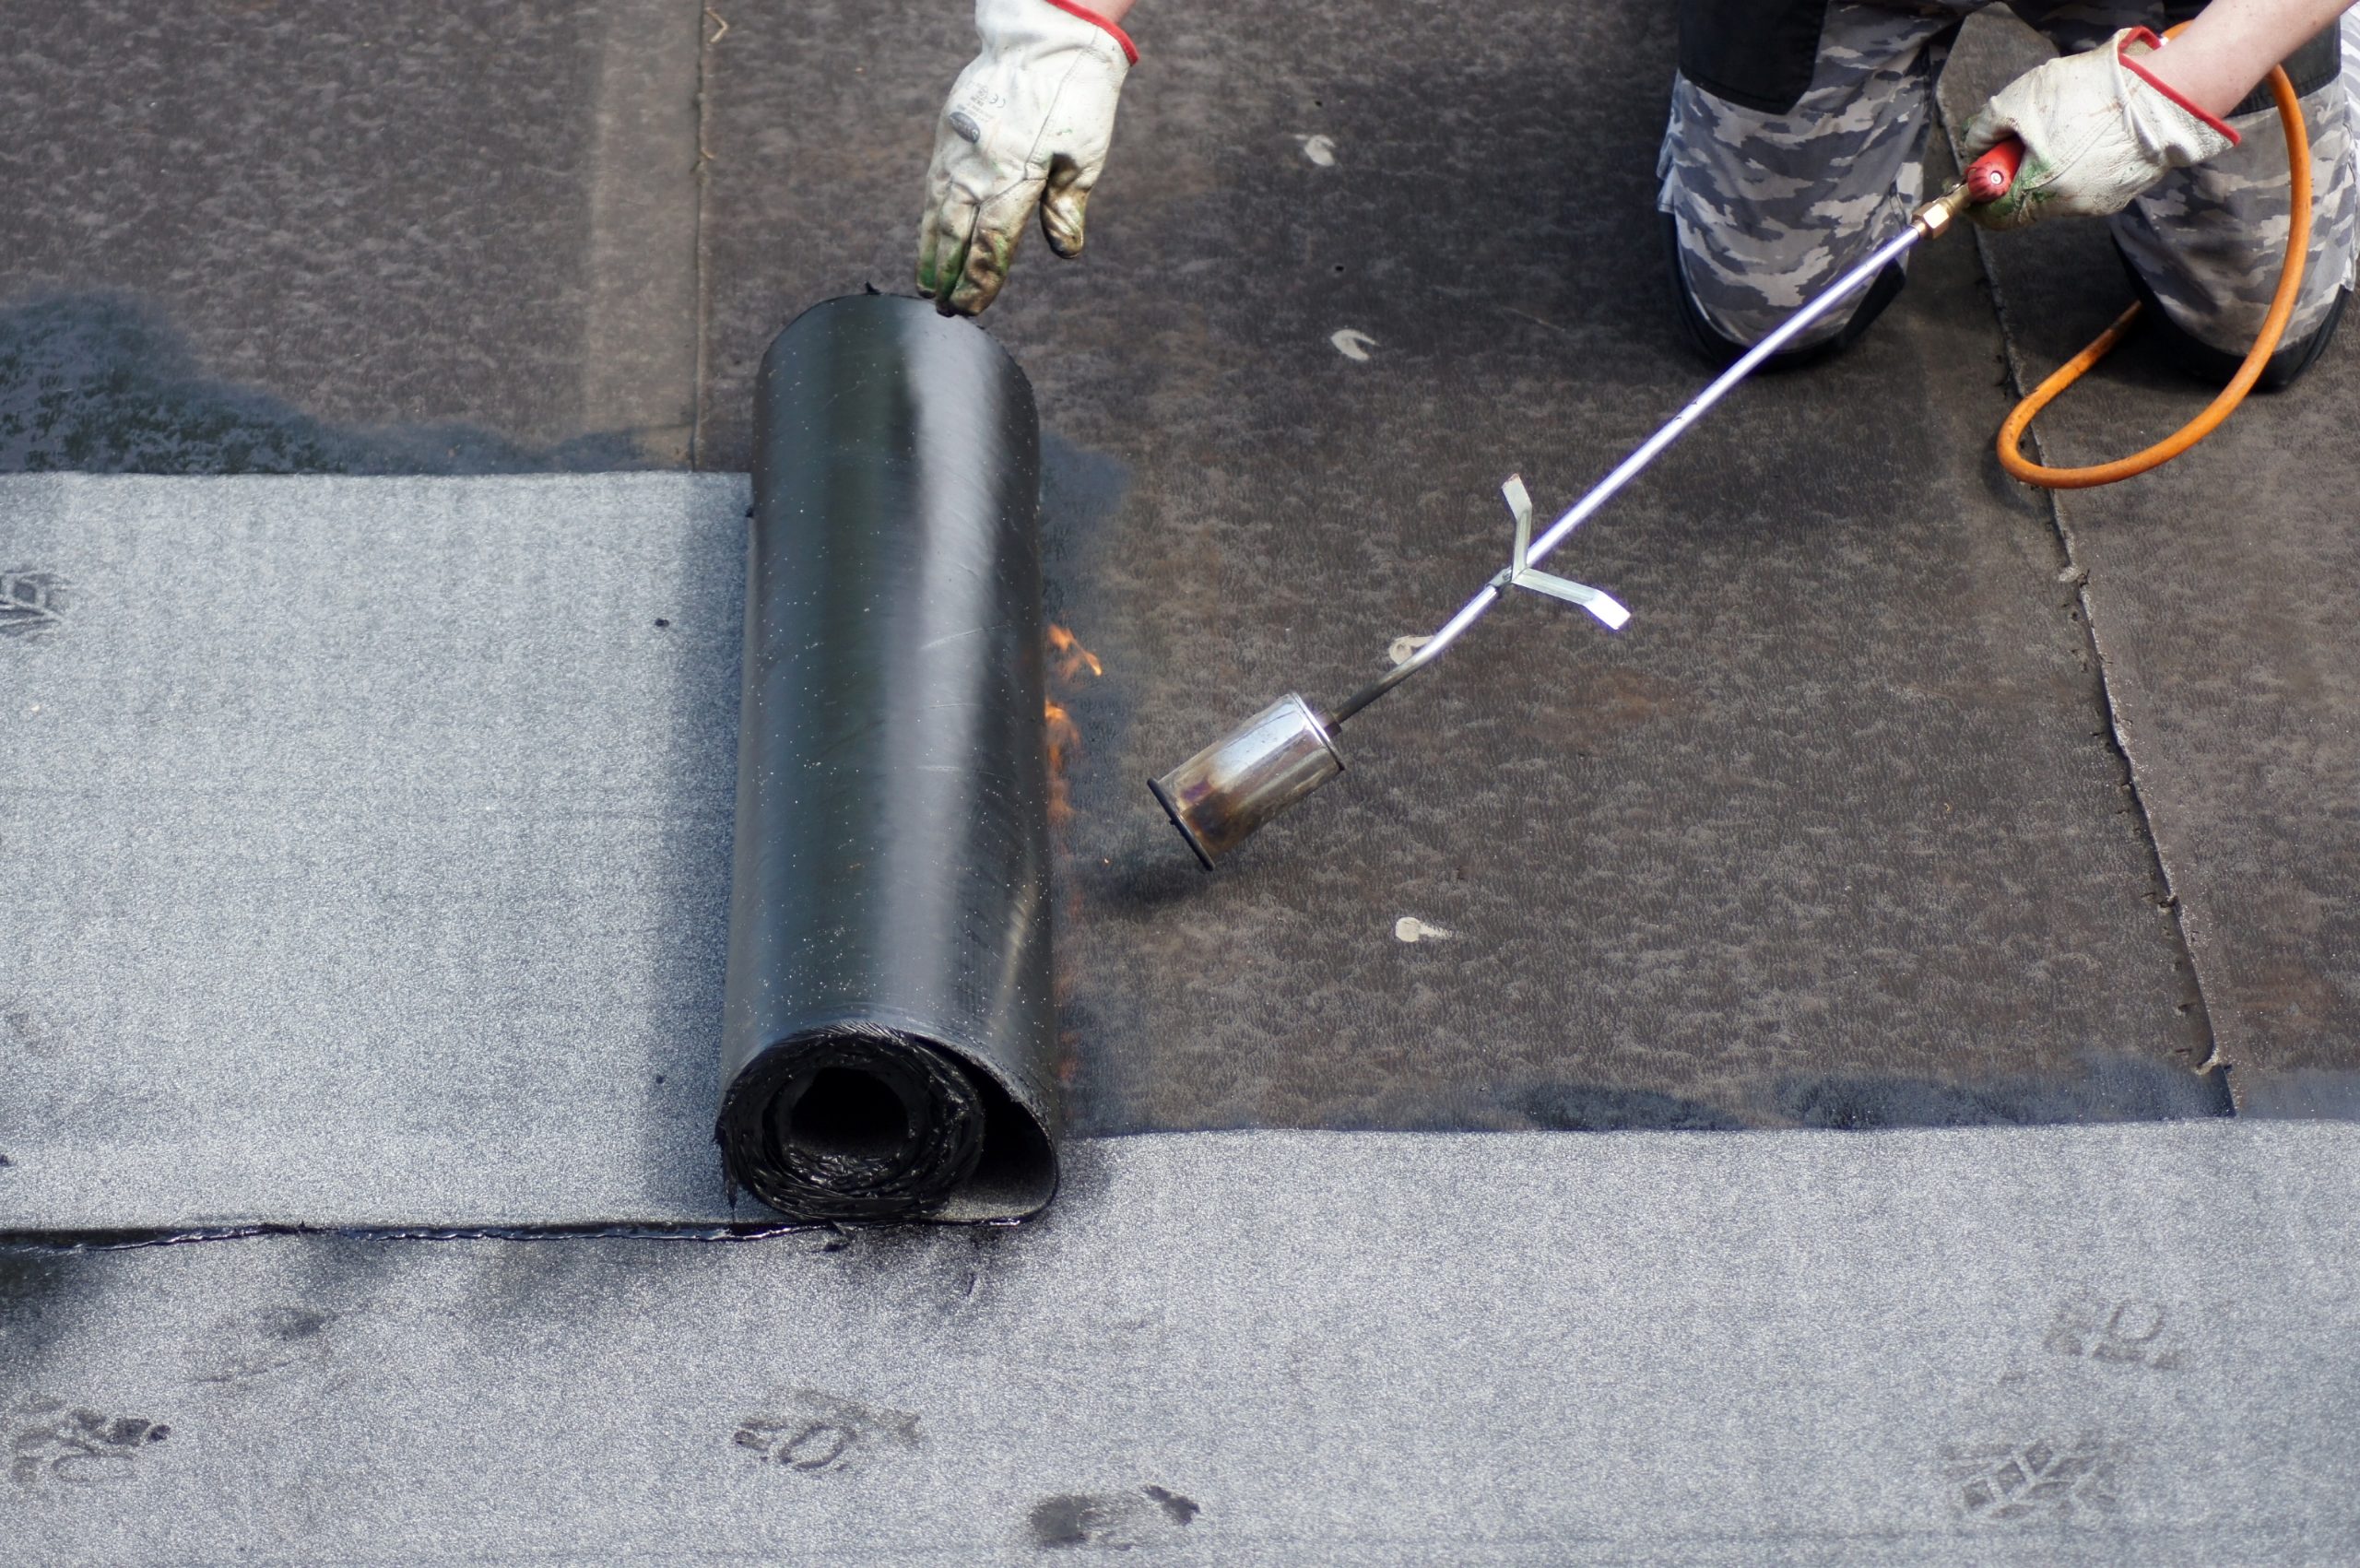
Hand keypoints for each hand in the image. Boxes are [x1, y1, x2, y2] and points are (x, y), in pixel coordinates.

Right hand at [917, 0, 1136, 314]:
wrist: (1042, 38)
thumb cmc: (1074, 98)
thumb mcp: (1085, 156)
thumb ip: (1067, 207)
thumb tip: (1065, 251)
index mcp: (1017, 178)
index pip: (993, 244)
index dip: (981, 281)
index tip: (972, 309)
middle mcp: (979, 170)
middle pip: (958, 237)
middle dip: (951, 278)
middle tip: (947, 311)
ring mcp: (957, 152)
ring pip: (937, 214)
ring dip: (931, 254)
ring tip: (927, 287)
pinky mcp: (947, 137)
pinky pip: (932, 187)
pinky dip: (927, 219)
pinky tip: (927, 238)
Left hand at [1962, 27, 2237, 229]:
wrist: (2168, 93)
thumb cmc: (2092, 94)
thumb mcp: (2021, 100)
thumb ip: (1986, 129)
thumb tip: (1974, 150)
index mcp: (2042, 190)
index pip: (1996, 216)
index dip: (1978, 202)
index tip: (1970, 187)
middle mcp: (2071, 206)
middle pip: (2026, 203)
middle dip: (2013, 178)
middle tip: (2014, 147)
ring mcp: (2100, 201)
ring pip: (2057, 192)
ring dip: (2046, 168)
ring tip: (2057, 129)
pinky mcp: (2123, 190)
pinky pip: (2086, 182)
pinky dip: (2076, 164)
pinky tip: (2086, 134)